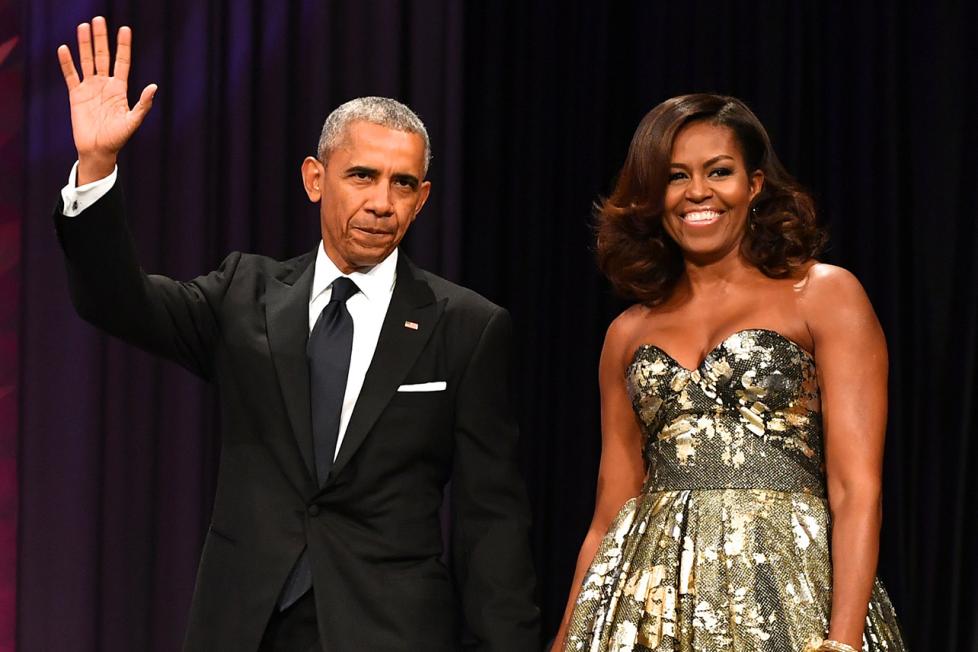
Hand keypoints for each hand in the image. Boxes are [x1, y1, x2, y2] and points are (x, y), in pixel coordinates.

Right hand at [57, 16, 156, 183]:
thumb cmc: (118, 138)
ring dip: (84, 44)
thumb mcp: (133, 121)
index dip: (123, 46)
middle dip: (101, 38)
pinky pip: (71, 75)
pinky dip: (67, 63)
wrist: (98, 150)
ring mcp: (90, 88)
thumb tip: (153, 87)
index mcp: (119, 89)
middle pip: (103, 56)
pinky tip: (64, 48)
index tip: (125, 29)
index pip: (122, 62)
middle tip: (99, 19)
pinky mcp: (76, 95)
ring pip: (87, 61)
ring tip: (83, 27)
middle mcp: (105, 85)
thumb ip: (143, 105)